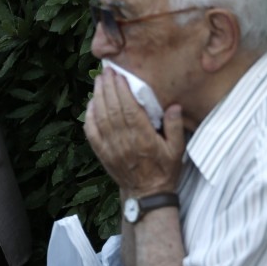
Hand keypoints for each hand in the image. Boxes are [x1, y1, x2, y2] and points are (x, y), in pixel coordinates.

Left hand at [84, 68, 185, 196]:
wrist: (147, 194)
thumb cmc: (164, 170)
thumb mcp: (177, 150)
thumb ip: (175, 127)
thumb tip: (174, 106)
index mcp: (143, 138)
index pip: (129, 109)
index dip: (122, 90)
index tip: (119, 75)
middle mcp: (124, 141)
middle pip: (112, 109)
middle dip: (108, 88)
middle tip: (107, 71)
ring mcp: (111, 148)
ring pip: (100, 118)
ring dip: (98, 97)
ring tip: (99, 81)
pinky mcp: (102, 153)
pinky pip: (91, 132)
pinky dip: (89, 117)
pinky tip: (91, 104)